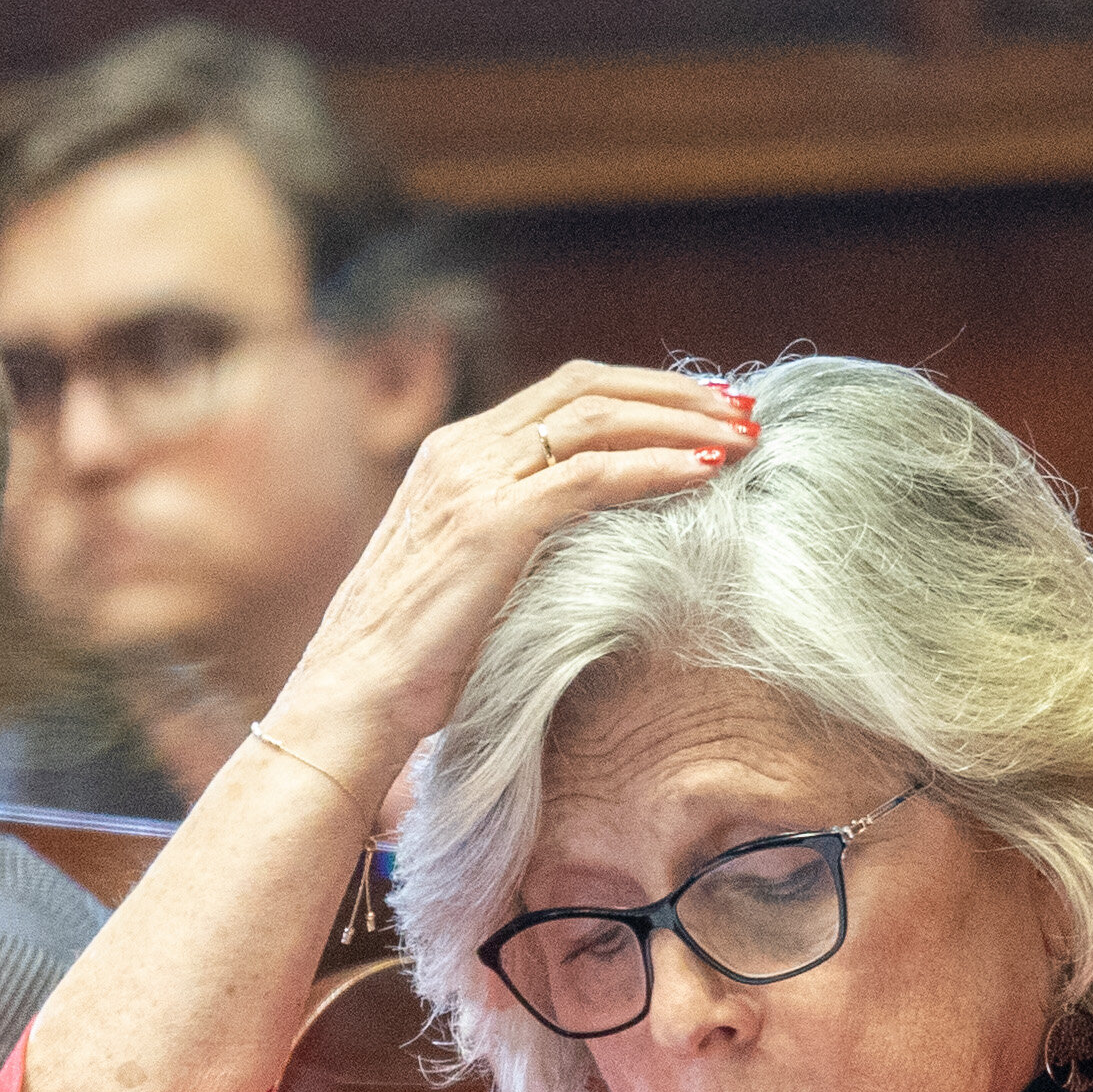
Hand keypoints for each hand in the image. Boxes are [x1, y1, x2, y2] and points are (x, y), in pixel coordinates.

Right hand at [259, 360, 759, 788]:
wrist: (349, 704)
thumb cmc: (411, 666)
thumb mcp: (469, 582)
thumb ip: (521, 541)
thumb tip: (600, 541)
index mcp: (452, 456)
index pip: (561, 396)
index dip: (640, 394)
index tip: (702, 412)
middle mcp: (460, 452)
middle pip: (586, 387)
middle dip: (673, 392)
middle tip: (742, 410)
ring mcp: (472, 482)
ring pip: (596, 419)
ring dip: (680, 421)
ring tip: (743, 438)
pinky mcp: (491, 524)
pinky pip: (592, 477)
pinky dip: (656, 467)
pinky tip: (705, 474)